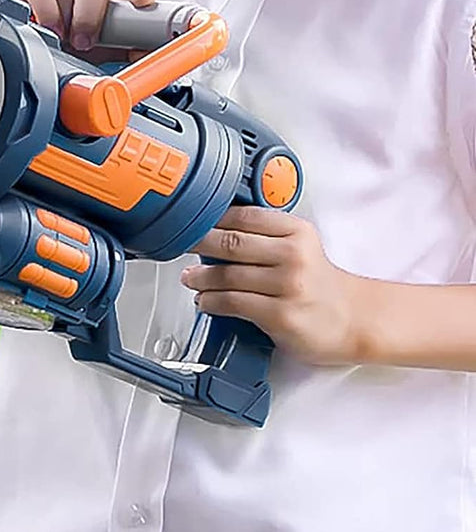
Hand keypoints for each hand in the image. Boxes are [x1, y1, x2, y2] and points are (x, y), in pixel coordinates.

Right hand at [6, 0, 157, 63]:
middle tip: (86, 41)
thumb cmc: (79, 27)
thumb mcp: (107, 33)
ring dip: (65, 18)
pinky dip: (44, 12)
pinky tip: (47, 26)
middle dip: (90, 15)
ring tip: (64, 36)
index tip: (143, 1)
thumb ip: (129, 41)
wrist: (41, 27)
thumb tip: (144, 54)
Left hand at [182, 205, 363, 366]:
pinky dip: (211, 301)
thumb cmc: (320, 282)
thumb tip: (213, 227)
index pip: (242, 216)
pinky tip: (204, 301)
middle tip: (179, 245)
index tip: (191, 222)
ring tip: (190, 278)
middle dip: (198, 243)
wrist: (356, 319)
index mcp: (296, 230)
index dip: (210, 218)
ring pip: (228, 274)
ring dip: (200, 277)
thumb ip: (265, 234)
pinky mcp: (281, 315)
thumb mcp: (300, 244)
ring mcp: (288, 285)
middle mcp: (293, 254)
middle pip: (231, 243)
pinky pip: (234, 303)